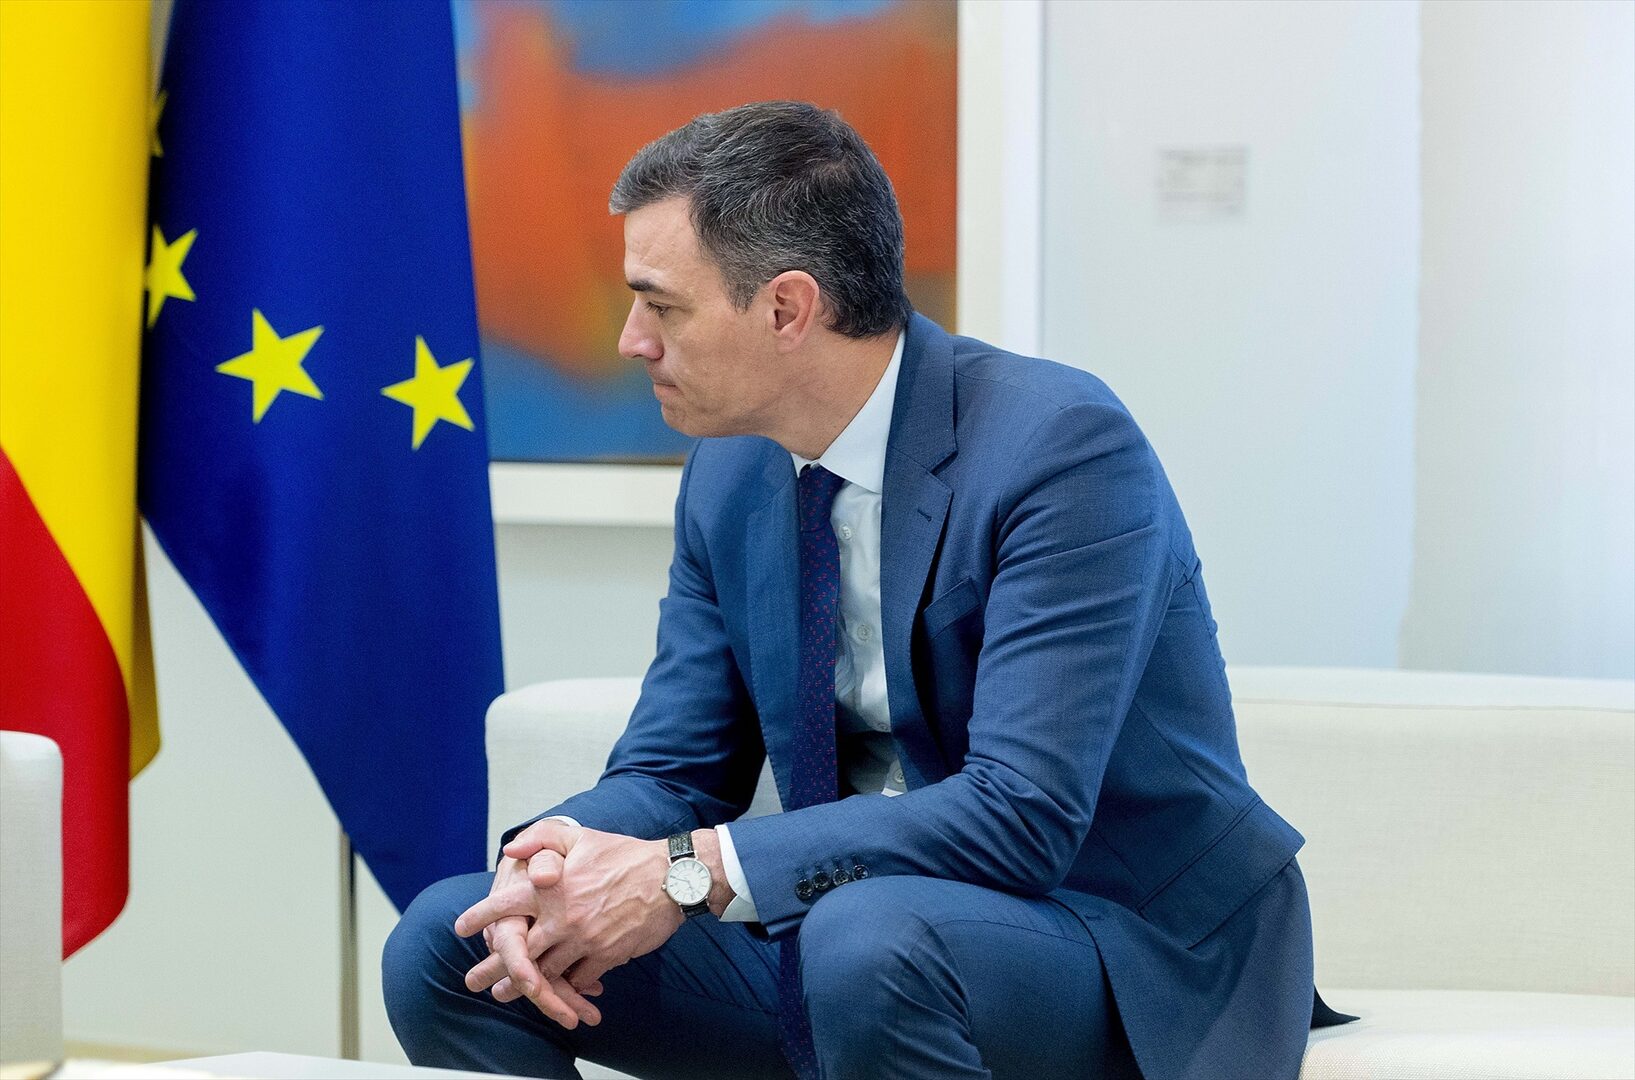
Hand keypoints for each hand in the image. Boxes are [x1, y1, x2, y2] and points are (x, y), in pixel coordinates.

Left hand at [461, 821, 683, 995]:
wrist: (669, 878)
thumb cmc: (624, 855)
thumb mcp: (580, 837)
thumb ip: (542, 838)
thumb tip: (510, 850)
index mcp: (551, 887)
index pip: (505, 904)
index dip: (480, 917)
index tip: (461, 927)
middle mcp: (562, 917)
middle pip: (518, 950)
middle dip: (492, 968)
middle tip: (474, 981)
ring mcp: (583, 940)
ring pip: (545, 970)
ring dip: (524, 984)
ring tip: (506, 992)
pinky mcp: (606, 956)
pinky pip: (577, 979)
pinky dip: (564, 986)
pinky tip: (555, 990)